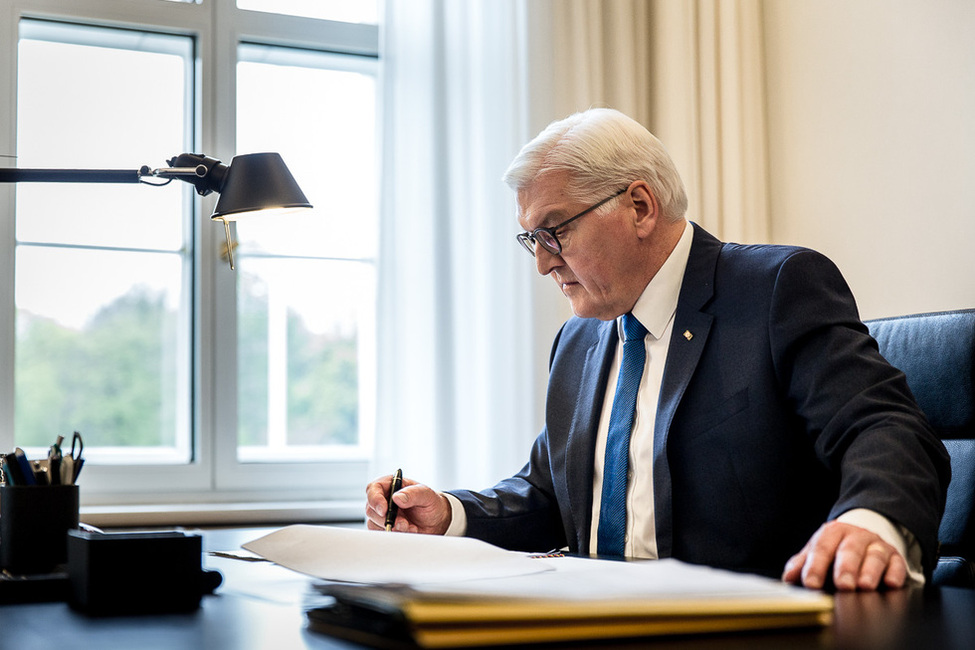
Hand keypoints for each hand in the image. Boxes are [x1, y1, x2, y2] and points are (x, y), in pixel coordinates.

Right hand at [365, 474, 451, 534]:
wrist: (437, 520)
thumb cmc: (430, 503)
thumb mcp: (426, 494)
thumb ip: (412, 494)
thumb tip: (397, 497)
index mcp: (391, 484)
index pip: (373, 489)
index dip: (375, 499)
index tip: (384, 510)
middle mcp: (384, 498)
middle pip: (371, 509)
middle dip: (386, 518)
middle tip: (403, 522)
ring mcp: (383, 514)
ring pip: (374, 523)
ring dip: (393, 527)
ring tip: (410, 526)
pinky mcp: (385, 527)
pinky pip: (382, 533)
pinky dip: (396, 534)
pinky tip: (409, 530)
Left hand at [782, 520, 907, 590]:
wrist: (863, 536)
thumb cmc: (836, 548)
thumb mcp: (818, 551)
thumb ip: (802, 563)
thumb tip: (788, 578)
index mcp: (832, 532)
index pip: (821, 547)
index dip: (815, 566)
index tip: (810, 583)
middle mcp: (856, 535)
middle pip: (850, 550)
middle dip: (845, 568)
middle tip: (842, 585)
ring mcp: (876, 545)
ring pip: (874, 555)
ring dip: (870, 571)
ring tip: (864, 586)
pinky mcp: (895, 556)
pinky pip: (897, 563)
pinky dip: (895, 573)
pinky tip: (891, 584)